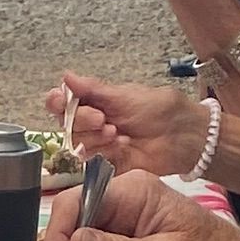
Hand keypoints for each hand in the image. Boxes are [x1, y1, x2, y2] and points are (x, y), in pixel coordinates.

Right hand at [51, 72, 208, 183]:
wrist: (181, 136)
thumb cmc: (159, 110)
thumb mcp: (125, 96)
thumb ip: (93, 90)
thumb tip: (66, 76)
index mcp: (94, 101)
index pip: (62, 102)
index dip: (58, 103)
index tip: (64, 101)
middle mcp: (91, 123)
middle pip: (66, 124)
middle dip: (83, 121)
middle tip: (105, 120)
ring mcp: (98, 144)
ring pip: (77, 144)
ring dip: (95, 139)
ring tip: (118, 134)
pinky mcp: (106, 164)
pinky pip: (91, 162)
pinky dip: (104, 153)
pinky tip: (122, 147)